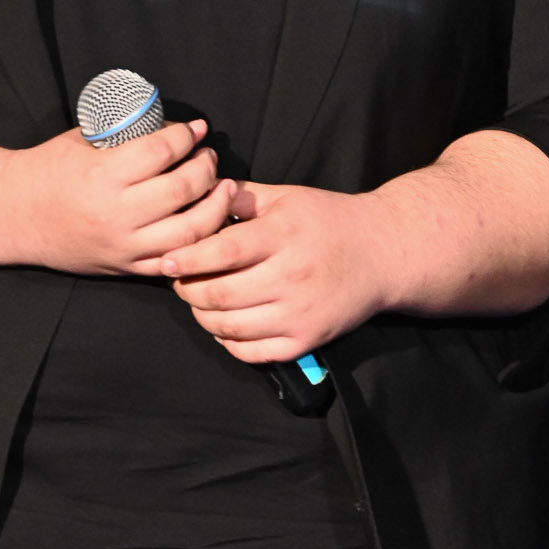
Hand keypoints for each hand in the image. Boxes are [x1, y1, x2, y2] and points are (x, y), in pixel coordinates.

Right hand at [4, 120, 236, 277]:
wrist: (15, 215)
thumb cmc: (49, 170)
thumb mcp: (82, 141)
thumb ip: (124, 134)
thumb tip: (170, 125)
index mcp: (102, 175)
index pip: (161, 151)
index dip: (186, 136)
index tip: (197, 128)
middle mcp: (115, 213)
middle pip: (182, 189)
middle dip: (206, 168)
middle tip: (208, 156)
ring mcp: (123, 245)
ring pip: (190, 231)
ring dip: (215, 206)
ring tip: (221, 188)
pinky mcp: (126, 267)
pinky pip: (175, 261)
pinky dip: (199, 243)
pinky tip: (208, 224)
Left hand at [160, 180, 389, 362]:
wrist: (382, 253)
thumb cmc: (329, 220)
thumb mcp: (287, 197)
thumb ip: (243, 197)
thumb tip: (199, 195)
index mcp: (283, 235)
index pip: (222, 251)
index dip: (187, 258)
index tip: (165, 261)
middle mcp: (291, 276)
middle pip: (220, 295)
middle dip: (188, 291)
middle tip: (178, 282)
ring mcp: (300, 313)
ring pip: (230, 327)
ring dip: (203, 318)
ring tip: (198, 303)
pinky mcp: (307, 340)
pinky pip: (254, 353)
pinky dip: (229, 343)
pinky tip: (225, 327)